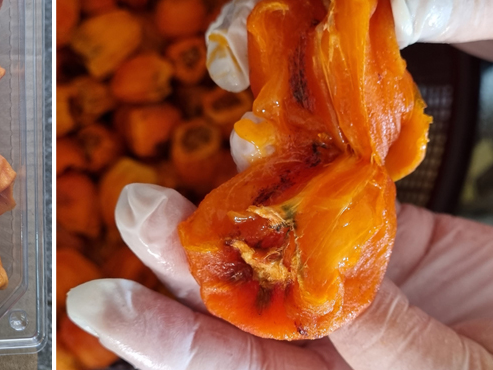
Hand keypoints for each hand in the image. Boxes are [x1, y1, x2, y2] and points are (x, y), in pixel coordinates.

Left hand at [67, 183, 492, 369]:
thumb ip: (387, 346)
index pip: (223, 367)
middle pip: (235, 296)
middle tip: (133, 202)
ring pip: (276, 239)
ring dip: (234, 201)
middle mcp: (324, 340)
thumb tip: (317, 299)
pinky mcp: (395, 236)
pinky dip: (304, 169)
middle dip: (180, 252)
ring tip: (195, 158)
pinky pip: (337, 199)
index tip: (97, 305)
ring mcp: (357, 281)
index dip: (160, 337)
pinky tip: (267, 144)